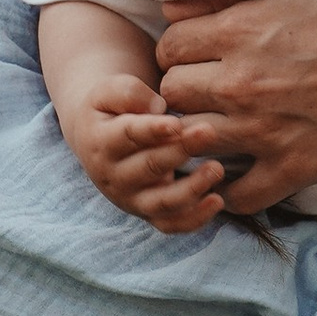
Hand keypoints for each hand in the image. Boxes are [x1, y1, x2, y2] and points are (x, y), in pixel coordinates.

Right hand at [65, 75, 230, 236]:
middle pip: (149, 167)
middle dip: (180, 151)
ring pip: (162, 202)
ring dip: (192, 188)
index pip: (128, 136)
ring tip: (217, 168)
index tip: (176, 123)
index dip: (152, 130)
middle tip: (209, 131)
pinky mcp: (149, 214)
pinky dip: (195, 219)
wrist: (98, 140)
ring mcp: (131, 199)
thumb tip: (158, 107)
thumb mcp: (108, 91)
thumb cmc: (111, 108)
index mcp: (101, 142)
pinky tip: (218, 200)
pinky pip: (172, 224)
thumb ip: (128, 93)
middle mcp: (114, 177)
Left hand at [154, 0, 316, 219]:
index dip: (182, 54)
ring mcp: (267, 130)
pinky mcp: (296, 168)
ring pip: (194, 142)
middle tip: (211, 92)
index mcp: (241, 32)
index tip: (201, 57)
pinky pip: (239, 196)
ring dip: (203, 137)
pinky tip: (246, 171)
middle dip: (186, 93)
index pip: (169, 49)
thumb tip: (171, 7)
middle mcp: (243, 82)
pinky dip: (234, 189)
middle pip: (174, 95)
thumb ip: (224, 3)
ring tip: (221, 130)